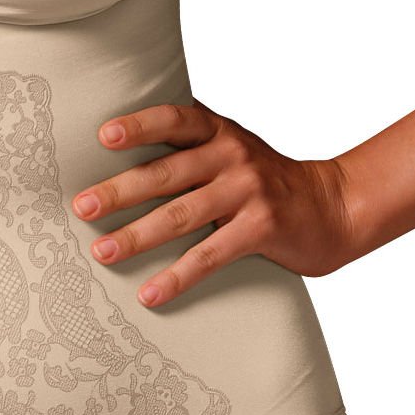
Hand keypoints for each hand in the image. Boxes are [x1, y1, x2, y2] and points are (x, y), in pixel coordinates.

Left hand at [71, 97, 354, 307]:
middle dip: (119, 192)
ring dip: (137, 237)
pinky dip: (177, 277)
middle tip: (81, 208)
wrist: (333, 207)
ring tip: (102, 253)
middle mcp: (233, 156)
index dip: (139, 125)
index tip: (103, 136)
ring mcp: (248, 192)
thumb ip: (188, 145)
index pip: (174, 120)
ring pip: (181, 216)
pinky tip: (149, 294)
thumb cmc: (265, 180)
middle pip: (166, 174)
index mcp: (219, 132)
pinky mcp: (261, 229)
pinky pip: (210, 256)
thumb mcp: (232, 149)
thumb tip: (116, 146)